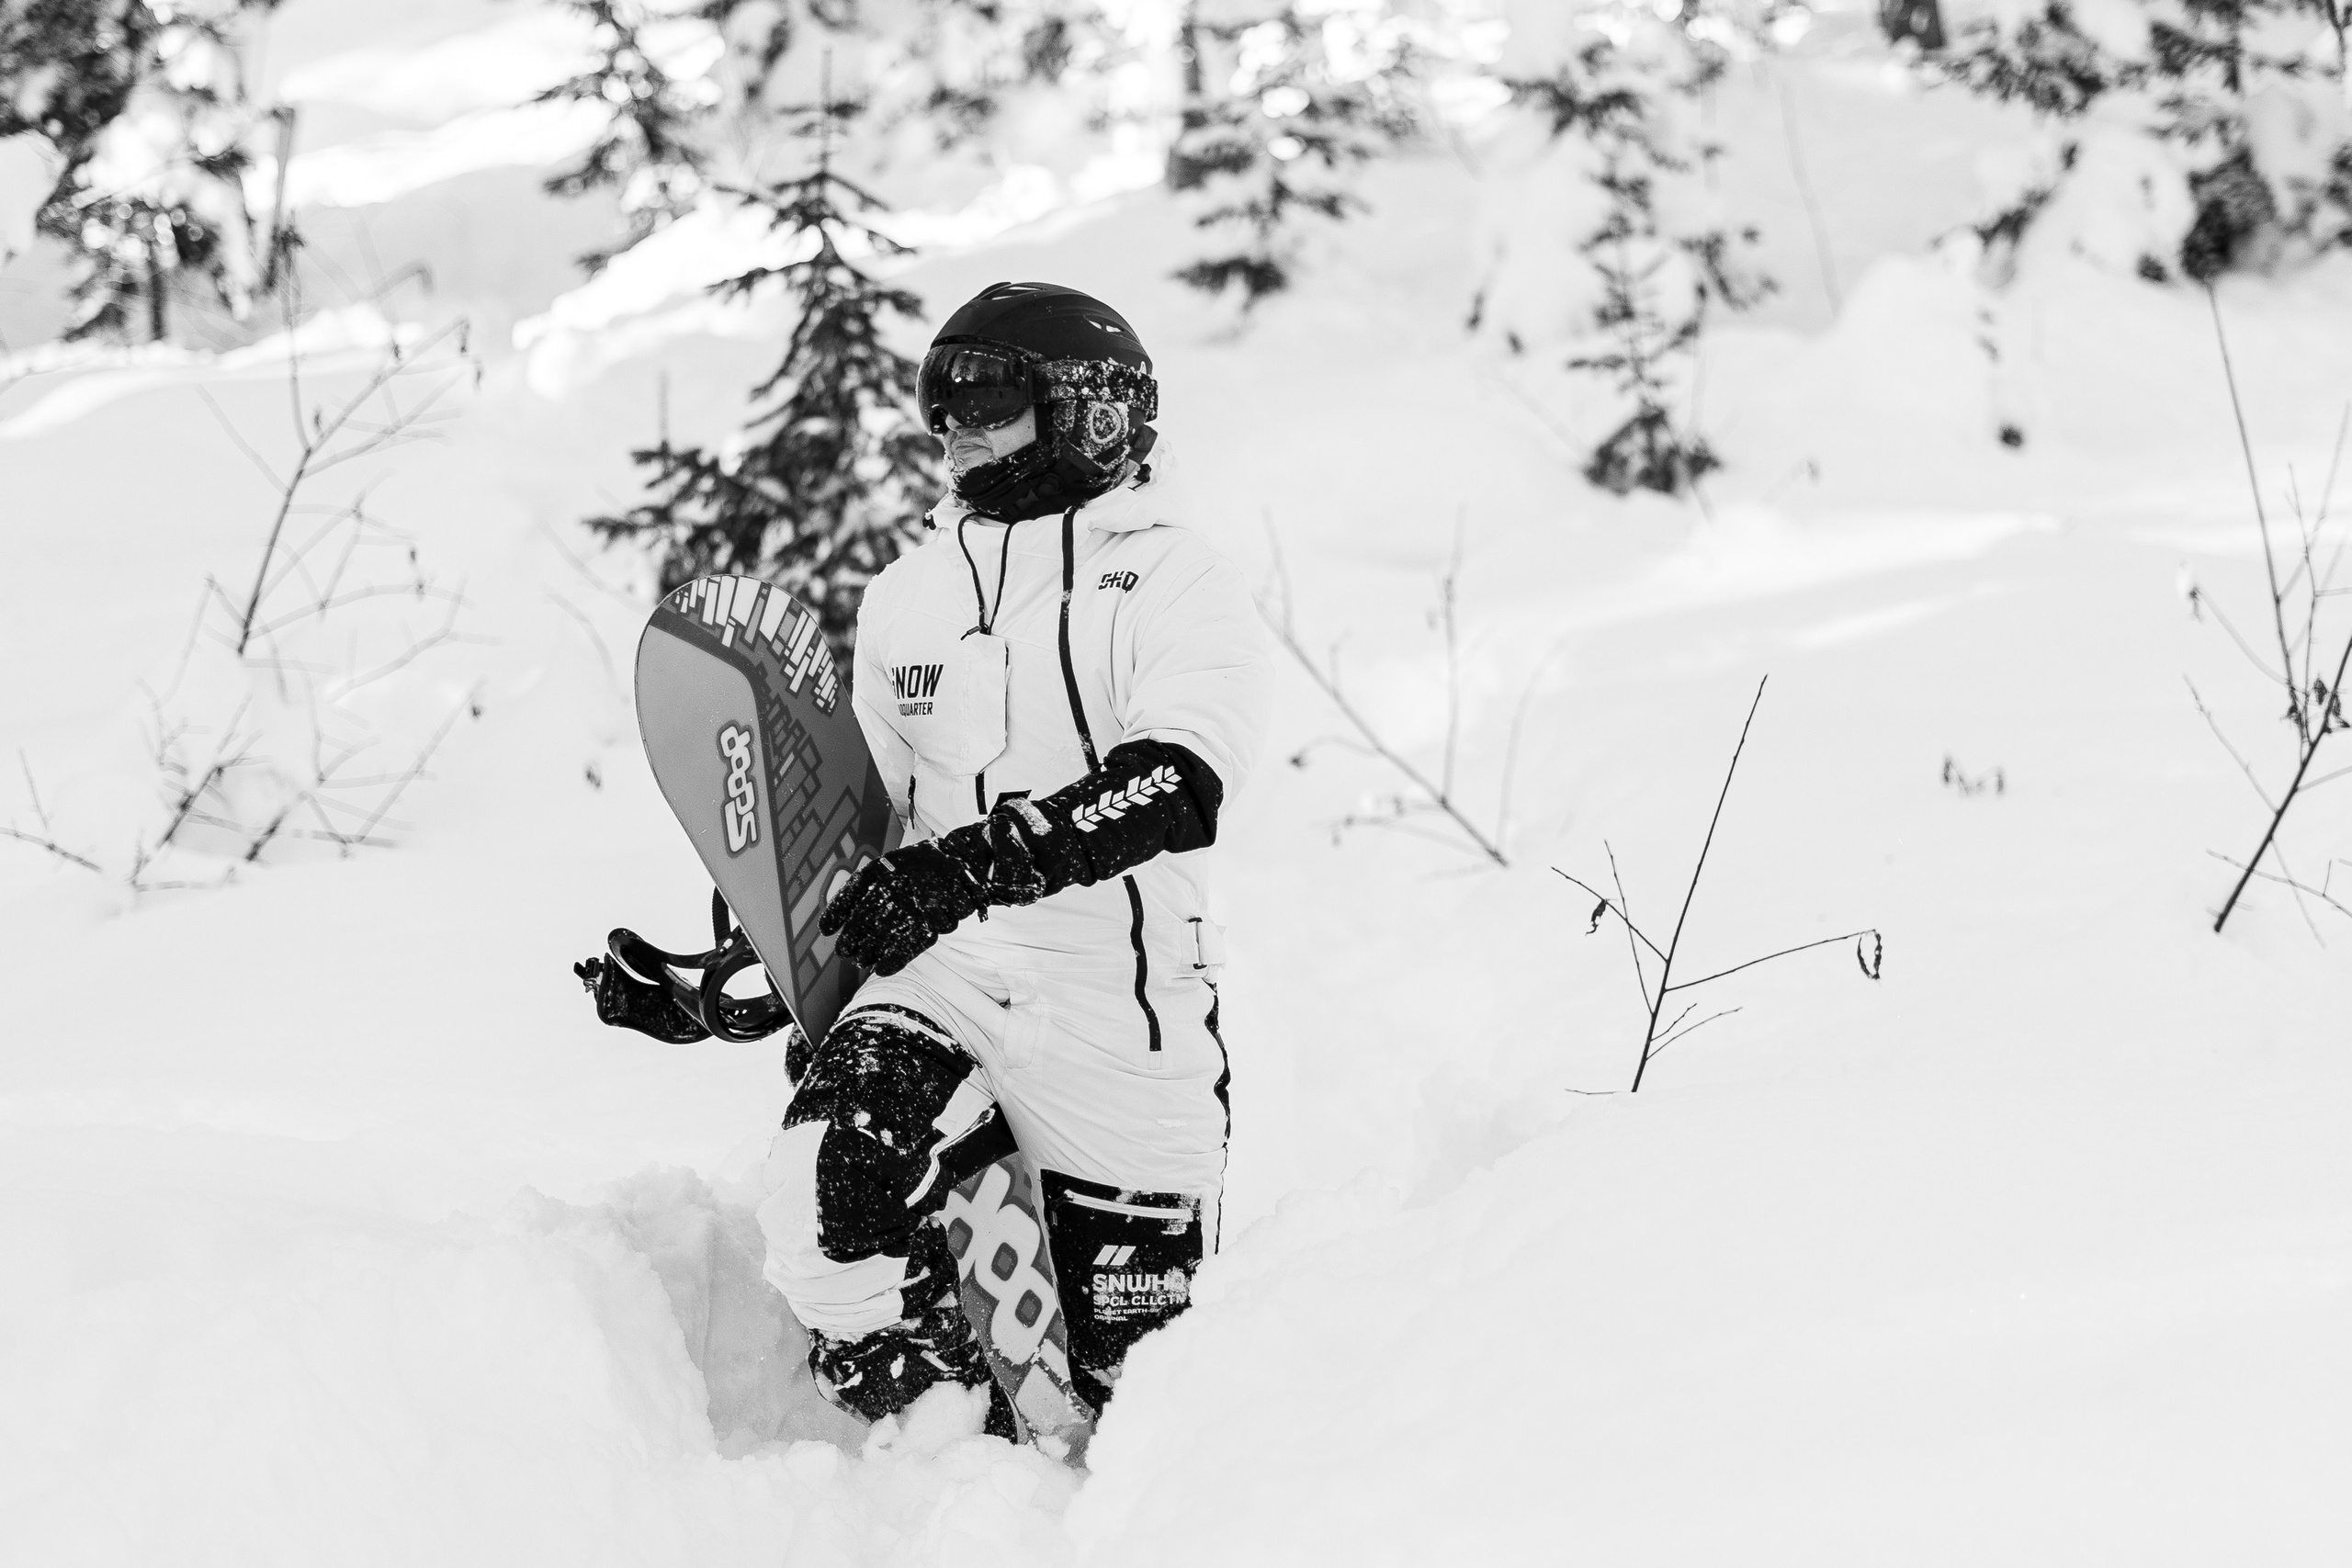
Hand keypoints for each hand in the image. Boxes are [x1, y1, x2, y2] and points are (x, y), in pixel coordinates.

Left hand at [819, 839, 987, 975]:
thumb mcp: (891, 864)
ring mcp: (914, 902)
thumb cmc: (921, 866)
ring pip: (883, 934)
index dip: (836, 913)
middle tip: (844, 952)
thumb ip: (866, 885)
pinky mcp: (933, 920)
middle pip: (864, 918)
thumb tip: (836, 918)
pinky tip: (880, 969)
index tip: (825, 930)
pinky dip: (892, 960)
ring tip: (861, 960)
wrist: (963, 861)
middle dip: (851, 939)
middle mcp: (897, 883)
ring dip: (868, 952)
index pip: (851, 892)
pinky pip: (907, 946)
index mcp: (883, 867)